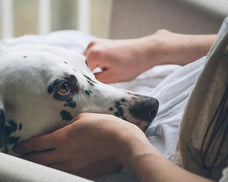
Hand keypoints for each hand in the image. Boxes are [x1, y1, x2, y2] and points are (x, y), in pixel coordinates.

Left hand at [15, 113, 149, 177]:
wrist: (124, 144)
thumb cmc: (106, 126)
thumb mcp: (83, 118)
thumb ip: (68, 125)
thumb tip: (62, 130)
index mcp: (62, 138)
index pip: (36, 144)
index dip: (24, 146)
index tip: (18, 147)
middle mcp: (63, 154)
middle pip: (38, 159)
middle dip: (27, 159)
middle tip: (19, 159)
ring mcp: (72, 166)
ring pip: (48, 170)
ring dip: (38, 169)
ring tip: (30, 168)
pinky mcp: (82, 174)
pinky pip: (62, 176)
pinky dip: (53, 175)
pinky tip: (50, 174)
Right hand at [84, 30, 216, 83]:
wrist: (146, 50)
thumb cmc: (132, 64)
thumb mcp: (112, 78)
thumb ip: (95, 82)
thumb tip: (85, 86)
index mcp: (93, 54)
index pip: (80, 73)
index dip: (84, 83)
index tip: (88, 91)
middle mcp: (91, 46)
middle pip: (81, 67)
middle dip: (86, 76)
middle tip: (94, 87)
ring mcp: (95, 43)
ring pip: (86, 63)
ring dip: (90, 71)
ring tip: (100, 79)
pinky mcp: (100, 44)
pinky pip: (92, 58)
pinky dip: (95, 66)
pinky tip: (103, 72)